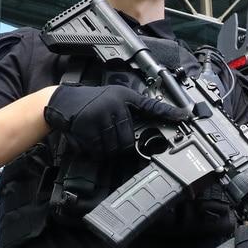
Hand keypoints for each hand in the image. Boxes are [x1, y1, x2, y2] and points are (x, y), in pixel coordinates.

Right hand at [44, 83, 190, 155]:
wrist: (62, 100)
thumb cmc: (89, 102)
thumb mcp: (111, 98)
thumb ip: (127, 111)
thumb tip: (139, 133)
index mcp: (123, 97)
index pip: (151, 106)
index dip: (169, 112)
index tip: (186, 116)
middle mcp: (115, 105)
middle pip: (128, 139)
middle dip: (118, 143)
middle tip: (106, 134)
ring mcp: (101, 116)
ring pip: (113, 147)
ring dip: (104, 148)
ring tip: (95, 134)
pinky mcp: (89, 128)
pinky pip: (98, 150)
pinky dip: (92, 149)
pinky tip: (86, 137)